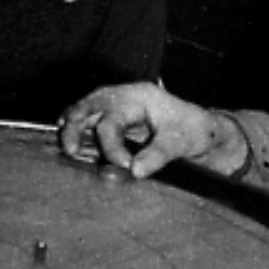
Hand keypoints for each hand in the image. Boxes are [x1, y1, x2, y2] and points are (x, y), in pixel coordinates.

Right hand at [58, 83, 241, 179]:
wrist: (202, 131)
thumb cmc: (193, 131)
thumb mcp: (181, 143)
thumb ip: (158, 155)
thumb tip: (135, 171)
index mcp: (139, 97)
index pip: (112, 121)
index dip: (112, 147)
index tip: (125, 167)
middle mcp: (123, 98)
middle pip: (89, 106)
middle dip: (75, 127)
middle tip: (70, 151)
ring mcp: (117, 108)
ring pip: (85, 111)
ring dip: (72, 128)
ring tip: (65, 149)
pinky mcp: (115, 120)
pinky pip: (90, 122)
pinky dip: (79, 132)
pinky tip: (73, 148)